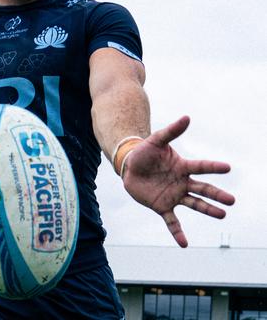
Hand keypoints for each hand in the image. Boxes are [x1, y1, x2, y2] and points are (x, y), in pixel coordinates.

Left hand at [122, 116, 234, 247]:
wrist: (129, 166)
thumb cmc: (145, 152)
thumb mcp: (156, 140)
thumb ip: (171, 131)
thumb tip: (187, 117)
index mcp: (182, 167)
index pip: (201, 167)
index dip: (213, 167)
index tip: (227, 167)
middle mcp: (182, 183)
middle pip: (203, 189)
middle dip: (216, 195)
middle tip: (231, 200)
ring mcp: (174, 196)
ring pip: (194, 204)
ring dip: (207, 210)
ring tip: (222, 215)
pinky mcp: (162, 206)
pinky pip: (172, 222)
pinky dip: (177, 232)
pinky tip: (184, 244)